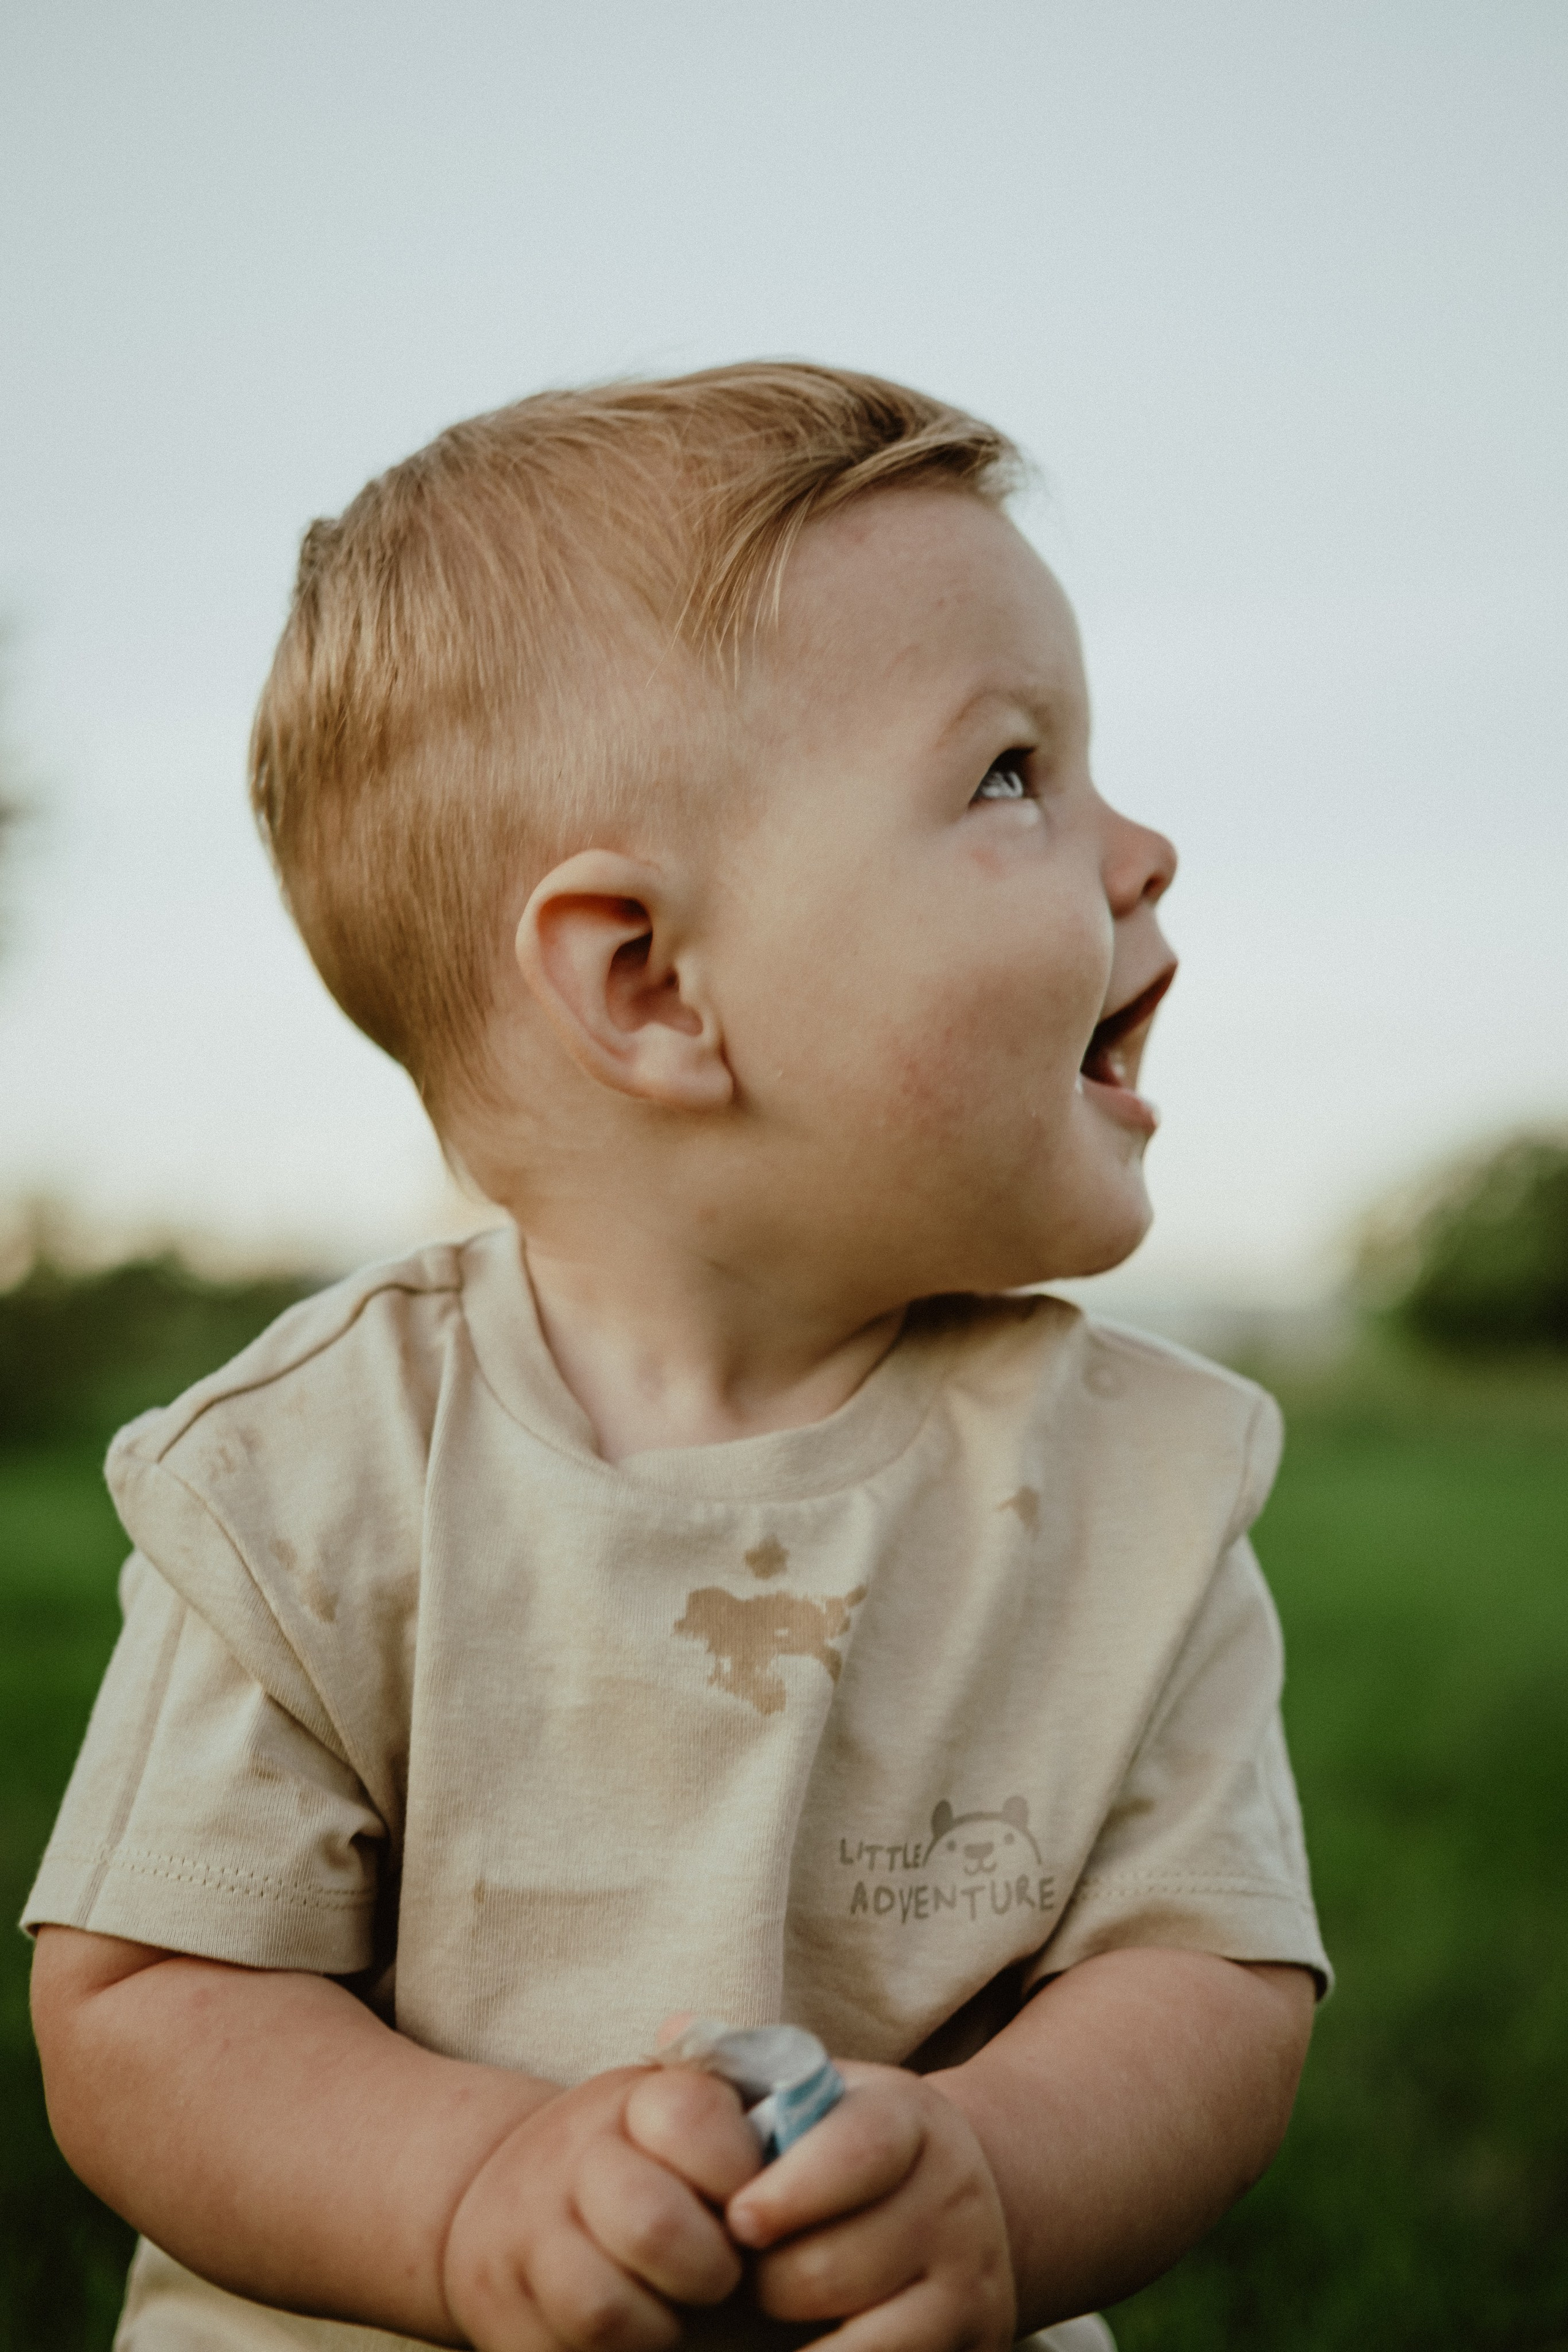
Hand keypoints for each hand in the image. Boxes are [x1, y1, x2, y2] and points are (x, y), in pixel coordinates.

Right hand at [443, 2064, 761, 2351]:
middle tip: (723, 2271)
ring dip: (661, 2322)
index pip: (692, 2115)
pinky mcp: (508, 2309)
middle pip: (652, 2224)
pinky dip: (627, 2348)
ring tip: (678, 2305)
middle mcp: (573, 2155)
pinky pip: (578, 2348)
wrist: (514, 2207)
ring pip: (605, 2307)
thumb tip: (812, 2107)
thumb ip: (751, 2119)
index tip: (748, 2202)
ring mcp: (530, 2231)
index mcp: (636, 2100)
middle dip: (708, 2267)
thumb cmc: (648, 2169)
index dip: (736, 2172)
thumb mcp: (692, 2124)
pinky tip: (641, 2329)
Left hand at [724, 2062, 1015, 2351]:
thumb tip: (673, 2030)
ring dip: (792, 2335)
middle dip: (767, 2281)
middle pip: (835, 2267)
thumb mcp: (818, 2096)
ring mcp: (971, 2283)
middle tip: (741, 2274)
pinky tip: (791, 2344)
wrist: (955, 2210)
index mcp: (912, 2120)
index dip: (791, 2191)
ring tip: (770, 2307)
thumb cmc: (845, 2153)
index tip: (738, 2221)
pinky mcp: (977, 2345)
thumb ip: (747, 2070)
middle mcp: (954, 2199)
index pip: (860, 2151)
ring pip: (858, 2339)